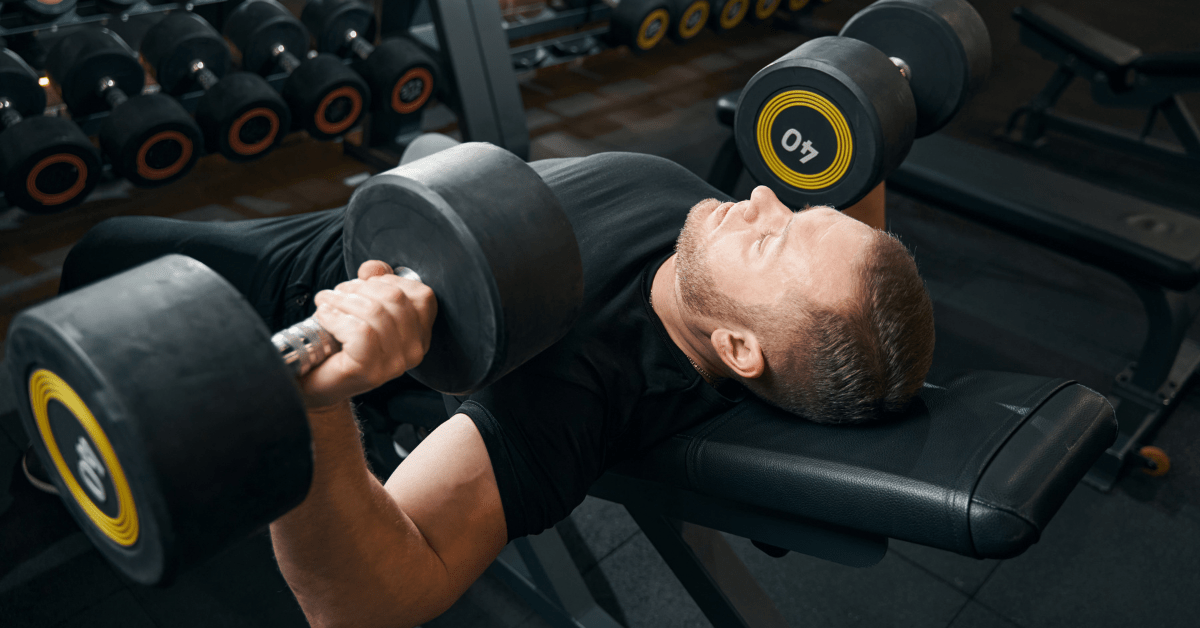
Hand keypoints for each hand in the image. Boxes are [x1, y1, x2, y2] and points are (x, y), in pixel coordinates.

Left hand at [300, 260, 436, 408]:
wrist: (313, 384)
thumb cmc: (338, 344)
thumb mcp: (362, 306)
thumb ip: (375, 283)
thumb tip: (372, 268)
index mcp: (420, 335)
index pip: (422, 295)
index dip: (390, 280)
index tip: (363, 283)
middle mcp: (414, 351)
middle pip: (396, 298)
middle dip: (360, 288)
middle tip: (337, 293)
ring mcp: (394, 364)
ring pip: (375, 312)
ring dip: (343, 300)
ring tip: (326, 302)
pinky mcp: (370, 370)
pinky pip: (360, 331)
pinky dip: (336, 317)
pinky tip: (324, 317)